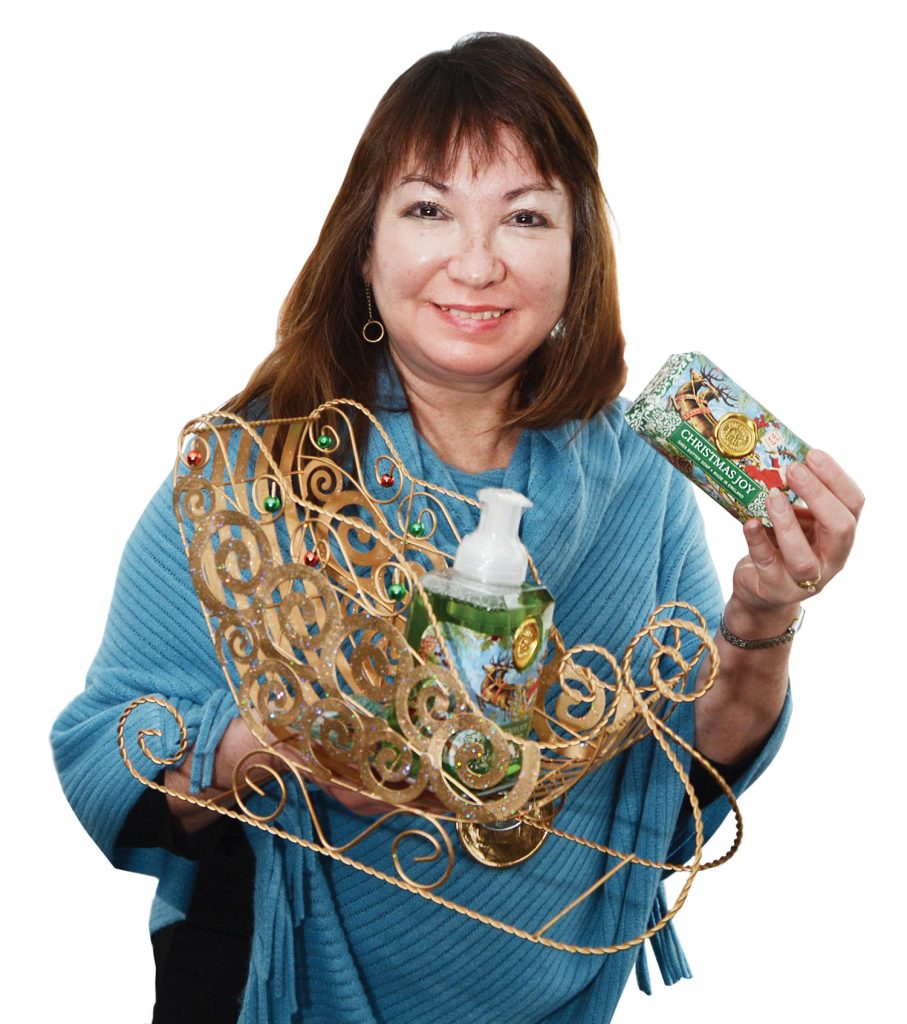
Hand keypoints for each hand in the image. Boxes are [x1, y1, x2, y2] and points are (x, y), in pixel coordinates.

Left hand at [734, 448, 862, 615]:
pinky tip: (750, 523)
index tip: (812, 454)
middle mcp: (831, 559)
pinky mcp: (775, 588)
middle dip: (818, 495)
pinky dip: (757, 541)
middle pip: (840, 528)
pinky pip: (767, 564)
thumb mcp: (797, 522)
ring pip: (804, 557)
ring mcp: (805, 579)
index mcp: (840, 536)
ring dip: (787, 522)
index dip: (836, 478)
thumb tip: (780, 458)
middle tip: (793, 469)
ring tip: (772, 496)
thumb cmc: (782, 548)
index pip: (853, 504)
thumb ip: (796, 499)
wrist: (761, 590)